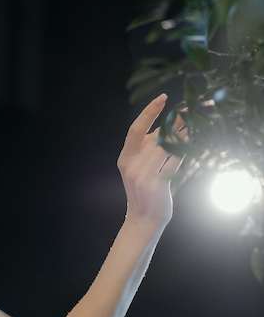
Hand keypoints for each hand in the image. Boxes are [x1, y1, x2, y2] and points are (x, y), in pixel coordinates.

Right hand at [117, 94, 184, 229]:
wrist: (143, 218)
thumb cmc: (144, 191)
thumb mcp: (138, 168)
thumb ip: (147, 149)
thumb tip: (166, 128)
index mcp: (125, 159)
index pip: (135, 130)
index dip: (148, 112)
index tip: (162, 98)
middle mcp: (131, 165)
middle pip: (154, 136)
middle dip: (172, 121)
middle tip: (187, 109)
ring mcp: (143, 175)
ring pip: (165, 146)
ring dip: (180, 133)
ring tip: (192, 122)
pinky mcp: (156, 183)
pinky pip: (173, 160)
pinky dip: (184, 149)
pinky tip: (191, 140)